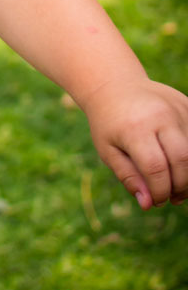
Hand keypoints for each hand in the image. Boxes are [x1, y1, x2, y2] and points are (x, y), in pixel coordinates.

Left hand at [82, 80, 187, 208]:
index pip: (156, 167)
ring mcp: (177, 108)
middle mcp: (160, 116)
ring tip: (179, 187)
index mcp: (135, 128)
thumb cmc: (109, 123)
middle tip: (173, 198)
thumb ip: (128, 177)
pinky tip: (180, 166)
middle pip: (183, 159)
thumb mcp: (108, 151)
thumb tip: (148, 204)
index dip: (159, 191)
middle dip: (181, 186)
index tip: (156, 201)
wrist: (115, 86)